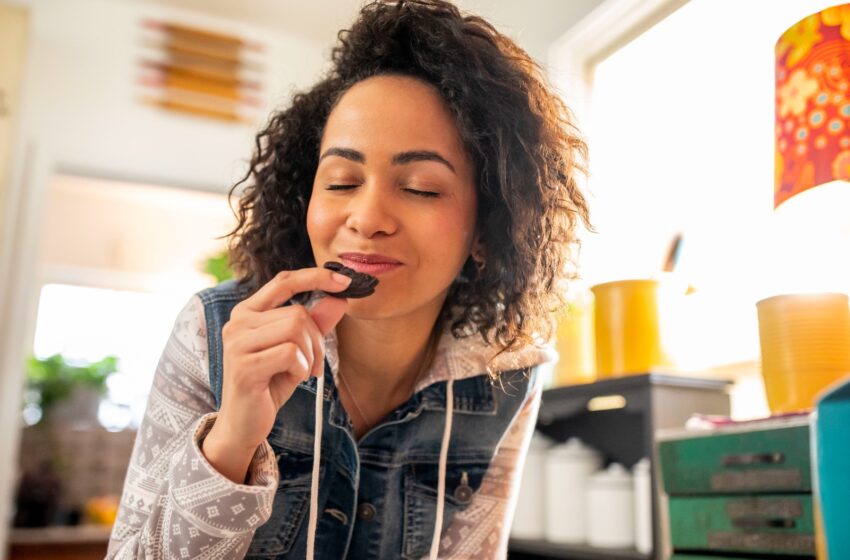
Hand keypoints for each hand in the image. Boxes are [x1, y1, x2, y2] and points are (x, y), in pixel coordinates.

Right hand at [202, 267, 350, 480]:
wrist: (244, 424)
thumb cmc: (269, 384)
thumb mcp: (297, 351)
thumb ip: (316, 324)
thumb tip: (339, 299)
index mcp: (248, 312)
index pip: (284, 281)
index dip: (316, 276)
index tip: (345, 280)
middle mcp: (238, 322)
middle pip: (298, 313)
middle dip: (317, 341)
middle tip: (314, 365)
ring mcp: (237, 343)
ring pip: (296, 329)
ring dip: (310, 355)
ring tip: (302, 372)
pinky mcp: (244, 365)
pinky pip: (291, 353)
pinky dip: (302, 368)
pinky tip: (293, 380)